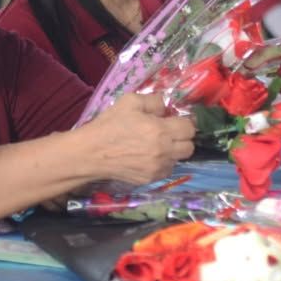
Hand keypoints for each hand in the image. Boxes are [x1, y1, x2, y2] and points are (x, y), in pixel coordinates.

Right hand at [77, 92, 195, 185]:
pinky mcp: (150, 179)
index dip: (184, 122)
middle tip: (168, 133)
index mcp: (161, 130)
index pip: (189, 128)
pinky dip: (161, 163)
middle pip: (189, 147)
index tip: (175, 121)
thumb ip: (154, 101)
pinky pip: (166, 171)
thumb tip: (167, 106)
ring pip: (178, 160)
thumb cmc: (109, 125)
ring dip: (172, 152)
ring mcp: (158, 168)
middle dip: (182, 138)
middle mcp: (164, 151)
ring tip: (156, 146)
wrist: (91, 153)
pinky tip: (147, 157)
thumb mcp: (130, 101)